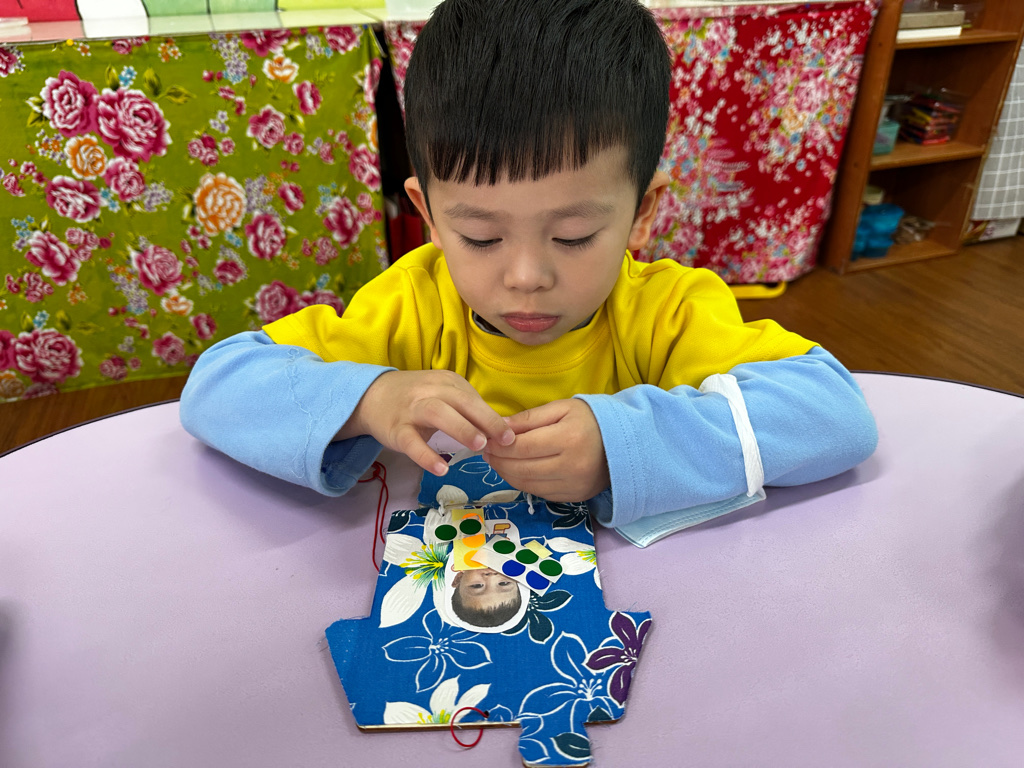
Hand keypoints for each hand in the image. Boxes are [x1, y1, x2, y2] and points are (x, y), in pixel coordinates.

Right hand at [337, 370, 514, 475]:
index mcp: (448, 383)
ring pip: (437, 413)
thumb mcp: (444, 397)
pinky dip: (426, 456)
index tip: (512, 437)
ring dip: (460, 428)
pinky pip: (411, 441)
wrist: (372, 396)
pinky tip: (442, 469)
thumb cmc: (418, 400)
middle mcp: (430, 391)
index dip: (494, 418)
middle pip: (460, 401)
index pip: (474, 399)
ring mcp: (411, 409)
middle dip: (484, 420)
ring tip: (479, 447)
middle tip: (504, 441)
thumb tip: (502, 432)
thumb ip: (470, 412)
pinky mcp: (396, 429)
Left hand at [483, 399, 609, 502]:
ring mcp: (573, 485)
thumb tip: (499, 427)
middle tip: (486, 452)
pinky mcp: (574, 497)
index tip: (486, 440)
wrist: (624, 443)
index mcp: (568, 439)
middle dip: (498, 461)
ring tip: (497, 461)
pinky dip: (523, 483)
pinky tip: (516, 471)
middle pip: (522, 469)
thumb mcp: (562, 408)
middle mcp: (571, 466)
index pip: (523, 447)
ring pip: (527, 485)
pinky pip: (540, 493)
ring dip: (506, 474)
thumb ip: (529, 418)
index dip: (499, 446)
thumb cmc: (591, 420)